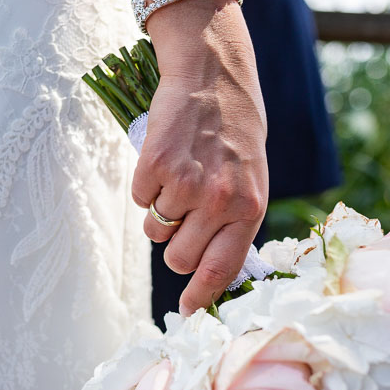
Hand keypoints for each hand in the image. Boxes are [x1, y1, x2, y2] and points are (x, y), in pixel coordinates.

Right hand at [131, 0, 268, 314]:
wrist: (213, 76)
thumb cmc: (234, 133)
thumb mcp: (250, 180)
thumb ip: (234, 225)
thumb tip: (207, 276)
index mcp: (249, 210)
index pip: (220, 271)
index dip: (200, 298)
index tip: (186, 313)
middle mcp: (220, 202)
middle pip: (179, 259)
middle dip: (176, 245)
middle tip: (183, 214)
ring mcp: (186, 184)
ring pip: (155, 232)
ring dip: (160, 212)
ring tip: (179, 176)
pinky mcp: (155, 165)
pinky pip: (139, 199)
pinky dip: (145, 184)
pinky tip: (165, 158)